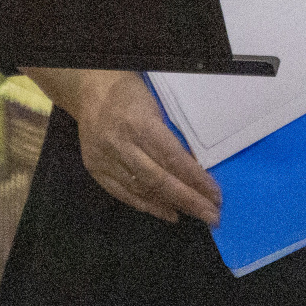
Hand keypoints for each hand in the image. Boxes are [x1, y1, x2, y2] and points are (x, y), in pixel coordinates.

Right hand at [33, 68, 220, 226]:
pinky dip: (146, 205)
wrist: (90, 90)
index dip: (195, 180)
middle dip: (188, 200)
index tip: (215, 195)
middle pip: (158, 180)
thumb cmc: (130, 94)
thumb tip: (195, 168)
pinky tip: (166, 212)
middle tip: (211, 215)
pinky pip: (122, 193)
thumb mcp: (157, 108)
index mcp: (139, 124)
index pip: (173, 159)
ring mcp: (104, 159)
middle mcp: (120, 144)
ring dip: (170, 205)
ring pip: (141, 190)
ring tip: (193, 215)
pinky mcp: (95, 169)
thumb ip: (171, 138)